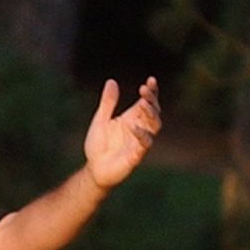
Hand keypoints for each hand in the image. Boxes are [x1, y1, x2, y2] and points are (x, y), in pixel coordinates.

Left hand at [84, 75, 160, 191]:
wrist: (94, 169)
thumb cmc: (98, 145)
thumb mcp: (100, 121)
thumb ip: (107, 103)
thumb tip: (111, 81)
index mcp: (132, 118)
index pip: (147, 102)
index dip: (151, 91)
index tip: (150, 80)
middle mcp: (140, 127)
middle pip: (154, 111)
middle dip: (151, 99)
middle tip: (144, 90)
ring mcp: (140, 141)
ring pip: (155, 125)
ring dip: (151, 114)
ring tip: (143, 104)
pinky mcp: (137, 155)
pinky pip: (145, 144)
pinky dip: (142, 135)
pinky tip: (134, 127)